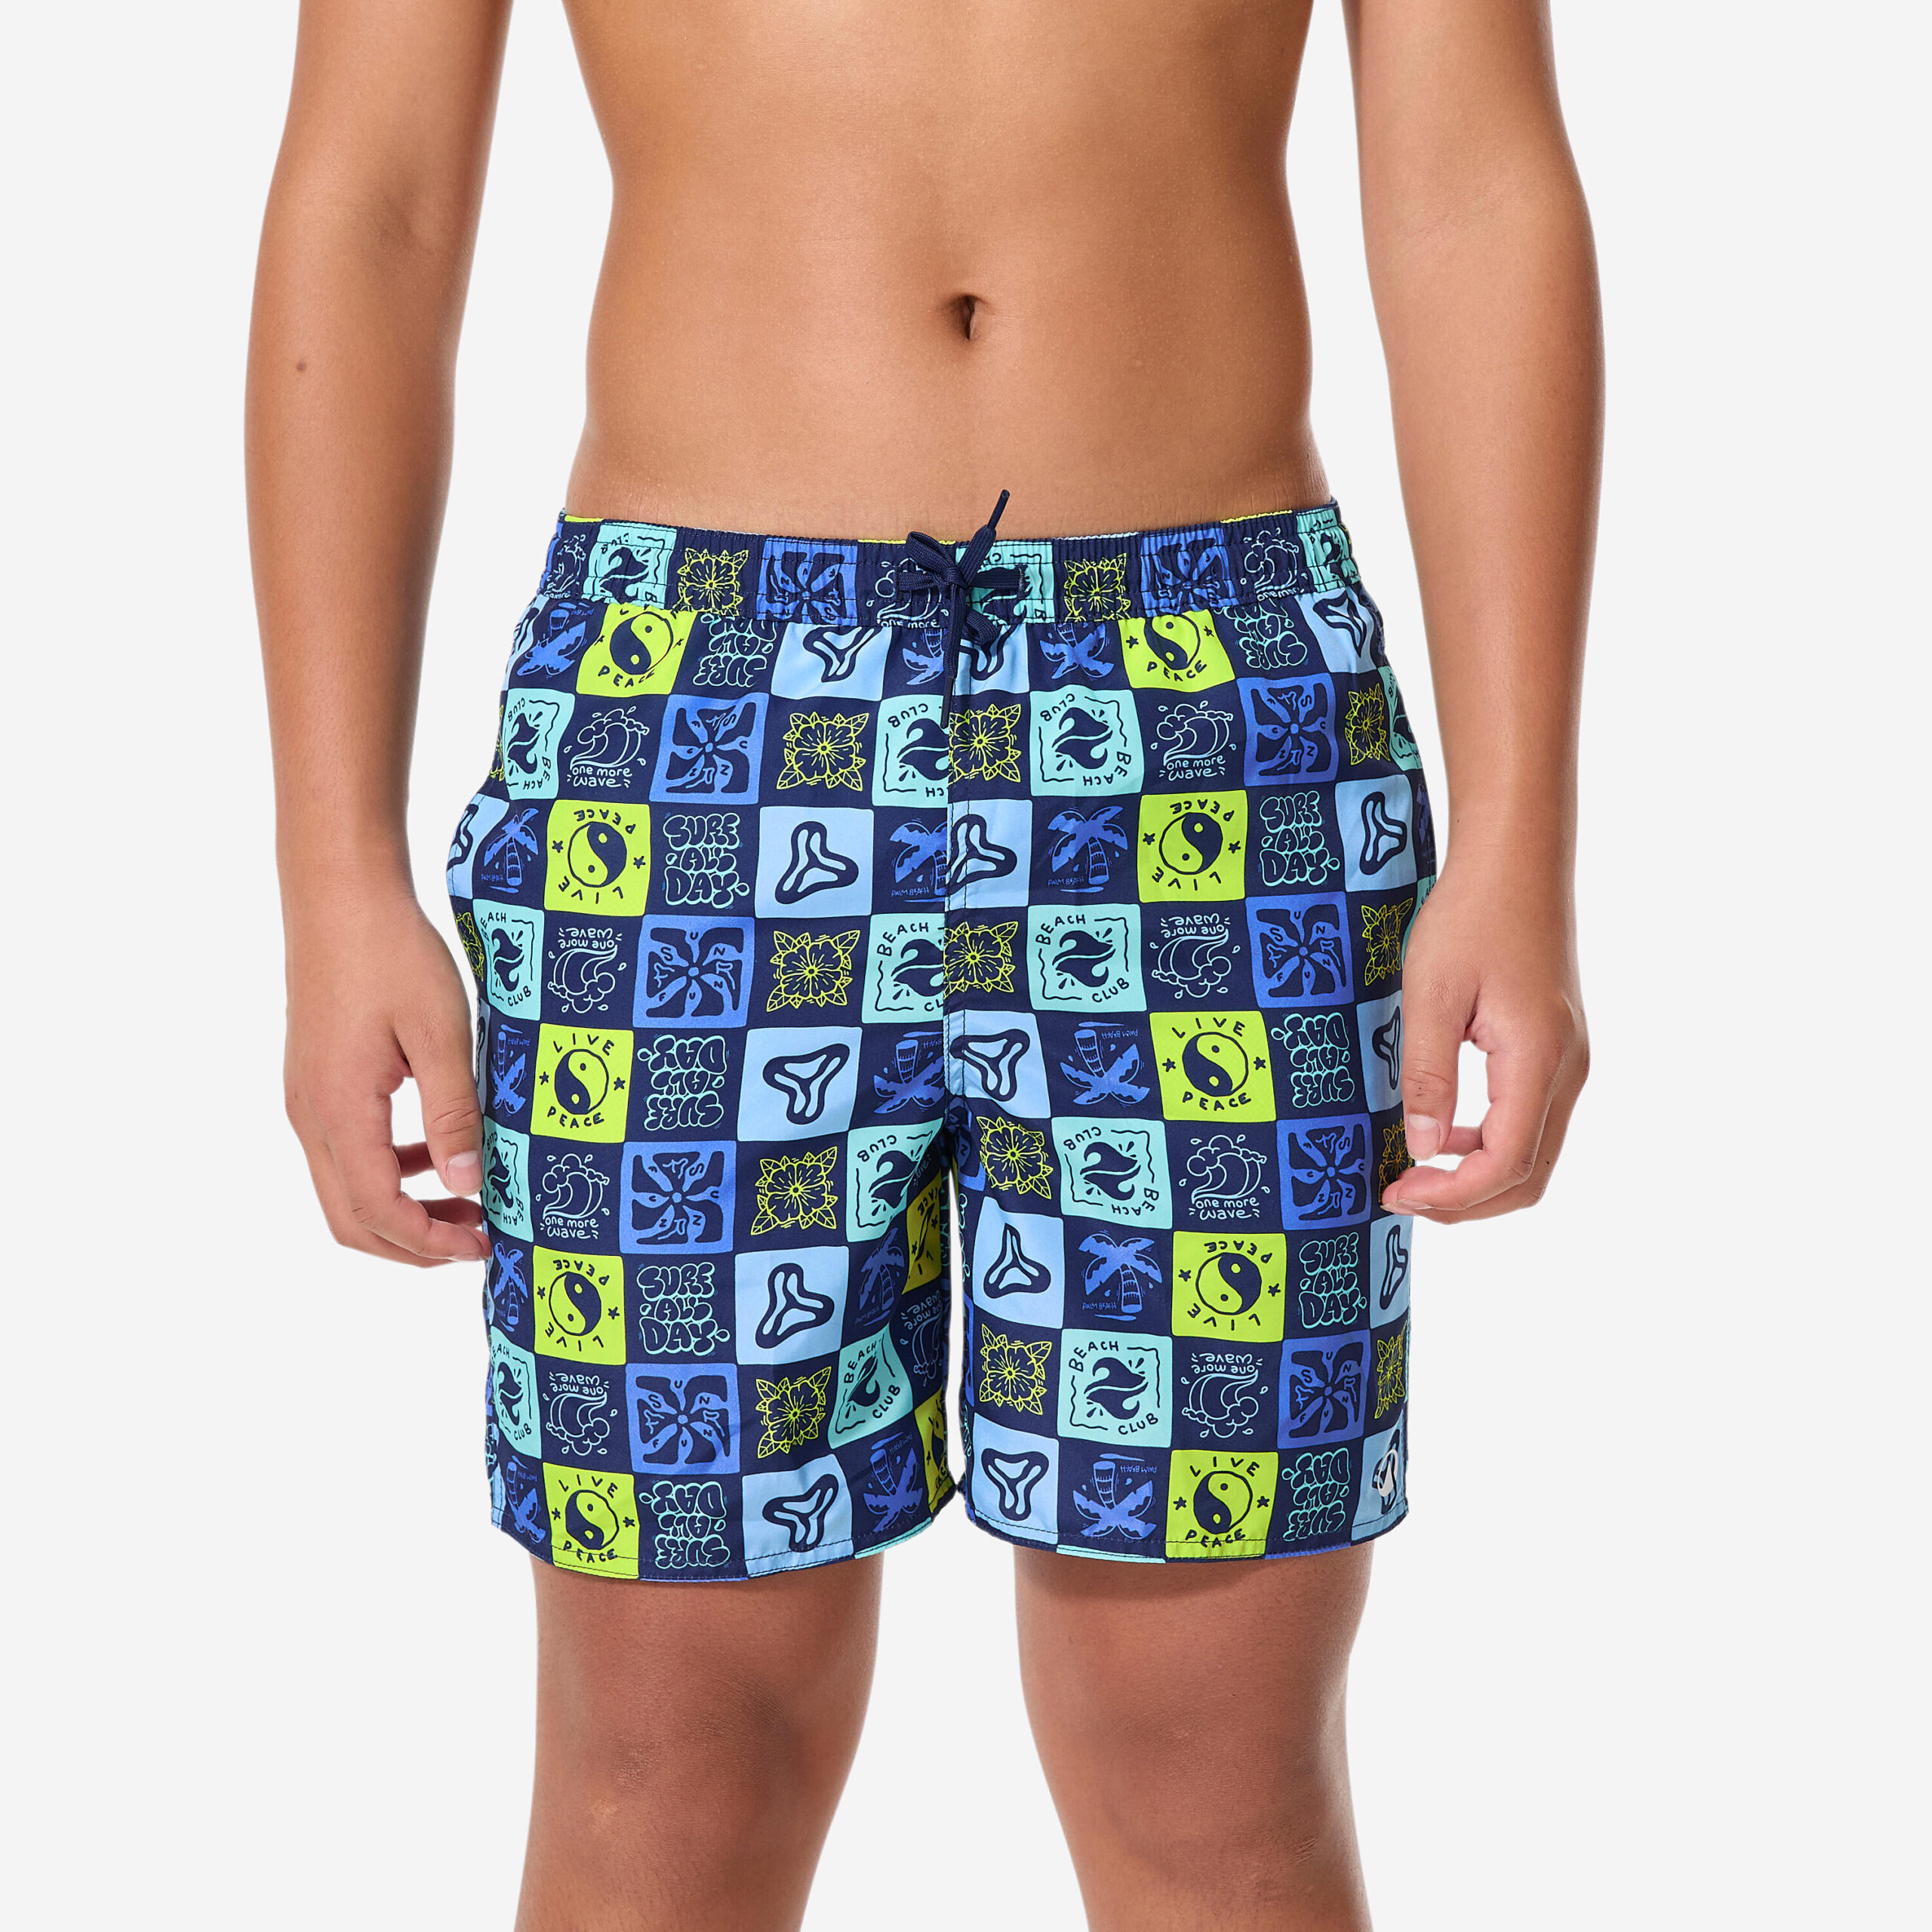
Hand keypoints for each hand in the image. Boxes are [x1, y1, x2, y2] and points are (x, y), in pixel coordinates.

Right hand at [282, 887, 490, 1264]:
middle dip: (413, 1243)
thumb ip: (454, 1114)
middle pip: (350, 1218)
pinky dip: (389, 1170)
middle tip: (477, 1240)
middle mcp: (311, 1115)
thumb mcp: (442, 1033)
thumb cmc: (392, 954)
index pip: (376, 1211)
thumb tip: (468, 1185)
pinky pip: (346, 1150)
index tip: (483, 1245)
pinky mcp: (315, 1081)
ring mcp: (306, 1099)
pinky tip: (435, 1153)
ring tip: (467, 1202)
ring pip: (345, 1188)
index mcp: (340, 1110)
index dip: (429, 1242)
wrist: (340, 895)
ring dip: (402, 1208)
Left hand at [1380, 859, 1587, 1222]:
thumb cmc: (1470, 916)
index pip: (1506, 1163)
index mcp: (1537, 1060)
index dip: (1451, 1194)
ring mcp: (1568, 1063)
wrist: (1516, 863)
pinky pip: (1531, 1122)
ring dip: (1478, 1178)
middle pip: (1529, 1175)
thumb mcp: (1431, 993)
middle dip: (1466, 1202)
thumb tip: (1422, 1149)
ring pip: (1535, 1154)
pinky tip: (1443, 1133)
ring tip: (1415, 1172)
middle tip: (1401, 1196)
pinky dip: (1490, 1146)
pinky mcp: (1557, 1052)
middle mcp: (1566, 1071)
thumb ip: (1428, 1074)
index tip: (1397, 1193)